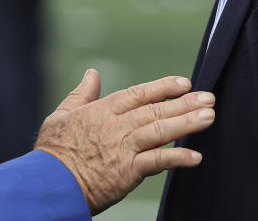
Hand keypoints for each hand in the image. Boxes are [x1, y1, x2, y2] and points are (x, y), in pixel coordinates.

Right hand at [33, 69, 214, 214]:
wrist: (49, 185)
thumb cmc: (52, 152)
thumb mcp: (61, 115)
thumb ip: (81, 94)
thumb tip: (92, 73)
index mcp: (102, 111)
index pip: (139, 94)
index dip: (163, 87)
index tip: (184, 82)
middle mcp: (117, 126)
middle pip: (156, 110)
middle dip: (185, 103)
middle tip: (208, 98)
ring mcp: (123, 148)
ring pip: (161, 131)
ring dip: (187, 123)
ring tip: (208, 117)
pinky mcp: (127, 172)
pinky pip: (157, 162)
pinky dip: (177, 158)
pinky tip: (195, 156)